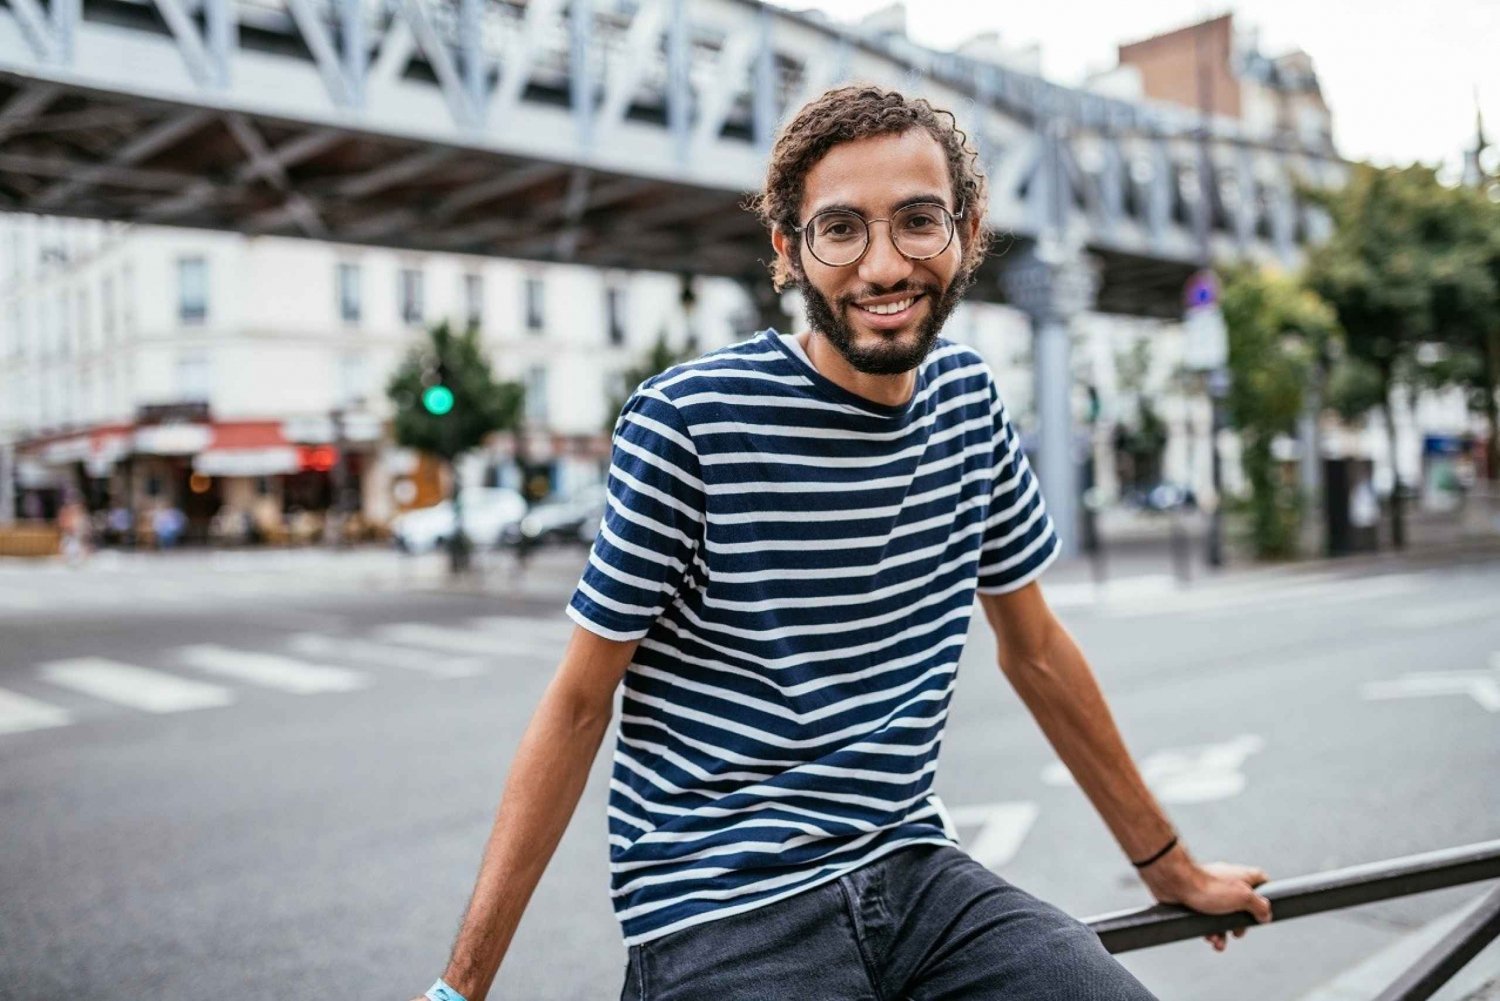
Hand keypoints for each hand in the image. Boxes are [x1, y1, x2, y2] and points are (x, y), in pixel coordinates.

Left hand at [1140, 851, 1272, 952]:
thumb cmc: (1208, 886)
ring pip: (1223, 916)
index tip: (1263, 912)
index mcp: (1241, 877)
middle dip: (1240, 925)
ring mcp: (1210, 891)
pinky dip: (1208, 930)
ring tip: (1218, 942)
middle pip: (1242, 906)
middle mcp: (1226, 882)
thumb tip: (1266, 914)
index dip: (1265, 897)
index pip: (1261, 881)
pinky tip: (1207, 938)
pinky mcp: (1195, 900)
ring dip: (1222, 933)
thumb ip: (1259, 906)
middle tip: (1236, 933)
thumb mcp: (1243, 897)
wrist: (1173, 883)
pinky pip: (1206, 919)